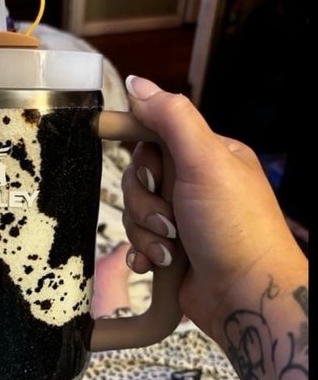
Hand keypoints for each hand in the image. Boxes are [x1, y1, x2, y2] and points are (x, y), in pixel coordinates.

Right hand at [122, 76, 305, 336]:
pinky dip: (143, 252)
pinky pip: (136, 240)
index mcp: (206, 156)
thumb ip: (171, 118)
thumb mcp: (205, 161)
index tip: (140, 170)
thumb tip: (137, 83)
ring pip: (134, 212)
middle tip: (170, 220)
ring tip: (171, 250)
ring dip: (146, 233)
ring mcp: (181, 217)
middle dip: (145, 204)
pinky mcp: (169, 247)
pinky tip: (156, 263)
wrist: (245, 296)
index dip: (140, 156)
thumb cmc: (234, 227)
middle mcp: (193, 184)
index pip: (153, 138)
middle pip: (137, 178)